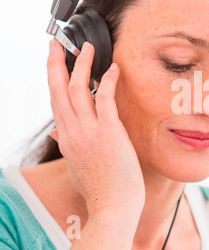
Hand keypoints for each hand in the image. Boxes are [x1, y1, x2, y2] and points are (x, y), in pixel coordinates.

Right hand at [47, 40, 144, 212]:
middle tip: (57, 44)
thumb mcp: (75, 164)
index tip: (55, 63)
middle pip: (58, 90)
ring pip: (78, 89)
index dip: (53, 80)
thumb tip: (55, 132)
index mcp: (66, 138)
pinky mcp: (109, 132)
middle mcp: (72, 132)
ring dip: (82, 65)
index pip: (55, 102)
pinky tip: (113, 69)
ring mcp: (89, 131)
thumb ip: (66, 144)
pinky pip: (105, 98)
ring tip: (87, 48)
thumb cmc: (99, 186)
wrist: (113, 204)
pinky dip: (108, 81)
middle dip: (56, 63)